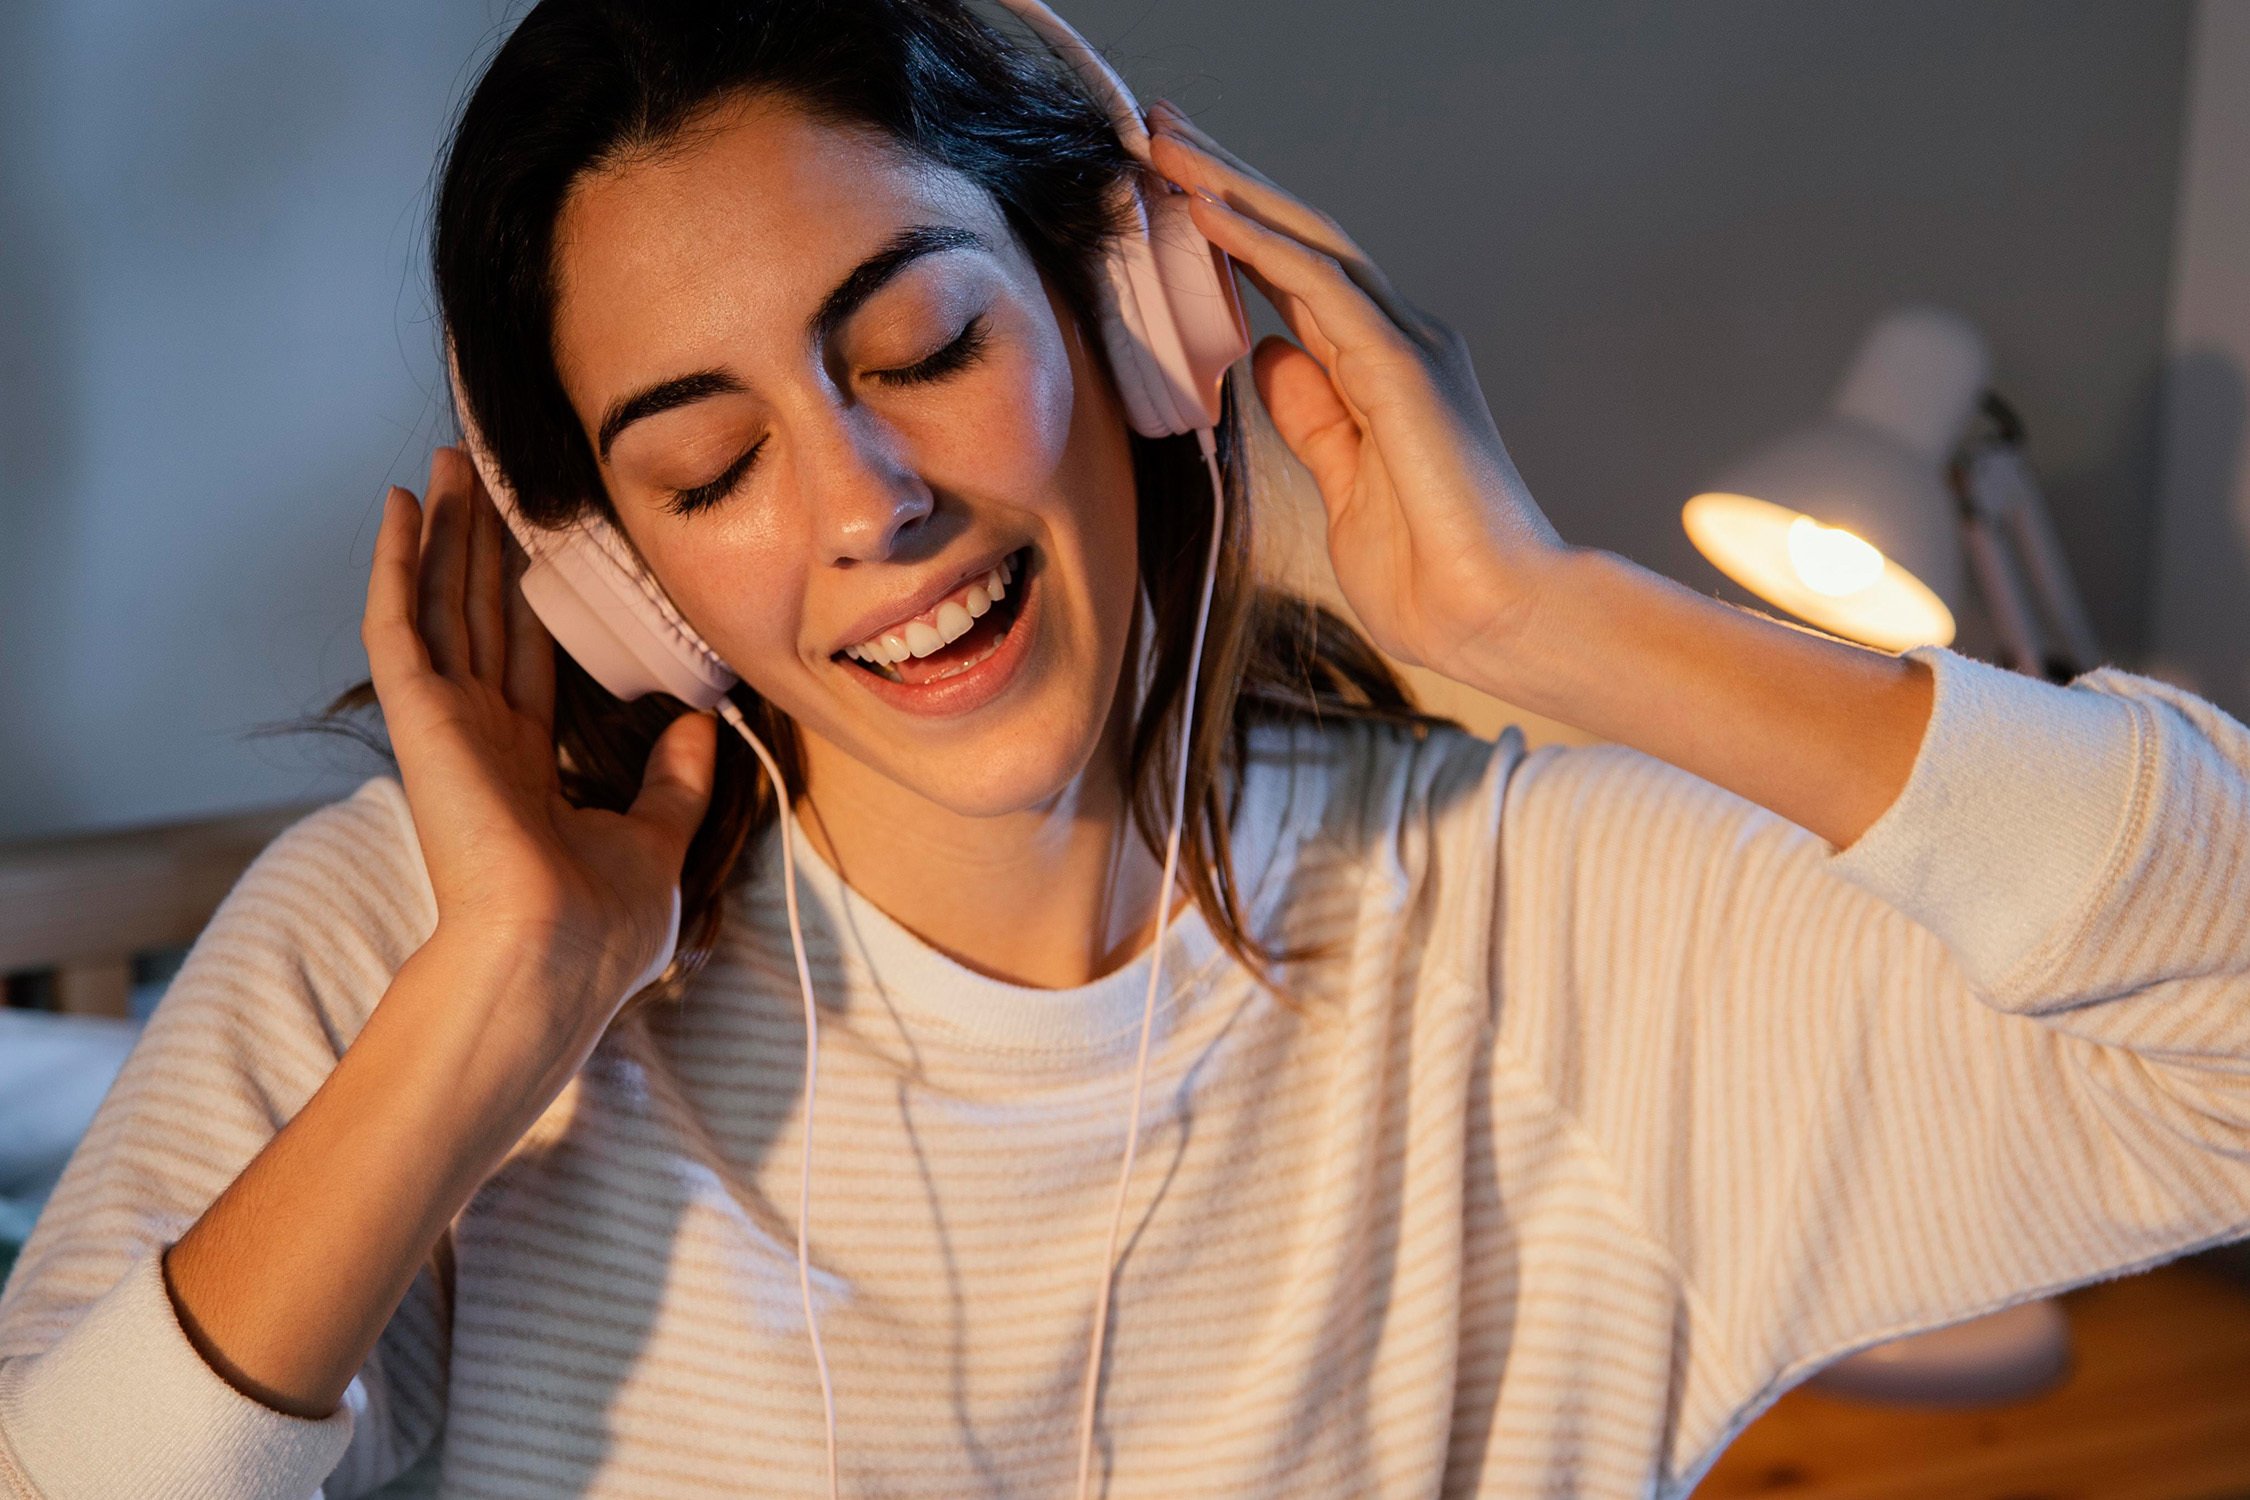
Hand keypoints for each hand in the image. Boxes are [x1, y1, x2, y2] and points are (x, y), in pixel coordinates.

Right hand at [361, 447, 717, 1021]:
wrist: (553, 959)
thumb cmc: (599, 929)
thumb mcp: (657, 840)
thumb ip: (674, 780)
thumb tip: (702, 723)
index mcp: (524, 767)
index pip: (523, 657)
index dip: (527, 595)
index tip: (539, 540)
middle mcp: (477, 736)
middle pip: (476, 614)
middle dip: (479, 543)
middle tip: (480, 472)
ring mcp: (442, 723)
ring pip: (439, 601)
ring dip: (441, 531)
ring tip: (446, 464)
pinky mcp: (418, 716)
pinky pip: (399, 621)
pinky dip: (393, 561)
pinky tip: (400, 504)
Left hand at [1145, 100, 1567, 686]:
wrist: (1500, 621)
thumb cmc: (1432, 573)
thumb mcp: (1343, 486)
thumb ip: (1312, 419)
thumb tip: (1267, 354)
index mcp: (1381, 369)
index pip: (1296, 275)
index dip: (1234, 227)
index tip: (1170, 188)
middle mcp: (1398, 340)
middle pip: (1299, 236)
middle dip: (1226, 179)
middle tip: (1157, 127)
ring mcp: (1405, 349)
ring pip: (1306, 242)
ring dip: (1231, 189)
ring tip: (1164, 143)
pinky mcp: (1402, 371)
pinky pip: (1321, 290)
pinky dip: (1260, 246)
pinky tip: (1207, 211)